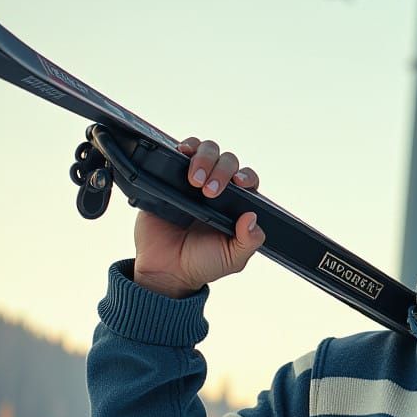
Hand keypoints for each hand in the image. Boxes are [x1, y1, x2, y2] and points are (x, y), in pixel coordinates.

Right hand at [133, 137, 265, 298]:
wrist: (165, 270)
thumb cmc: (203, 263)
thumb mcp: (233, 258)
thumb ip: (248, 241)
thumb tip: (252, 218)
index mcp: (237, 204)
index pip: (248, 180)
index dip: (246, 177)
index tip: (239, 183)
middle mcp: (218, 188)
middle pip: (228, 161)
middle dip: (221, 171)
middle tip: (209, 191)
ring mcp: (194, 180)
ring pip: (207, 151)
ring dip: (204, 158)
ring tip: (194, 180)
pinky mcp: (171, 177)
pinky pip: (180, 152)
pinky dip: (185, 147)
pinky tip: (182, 153)